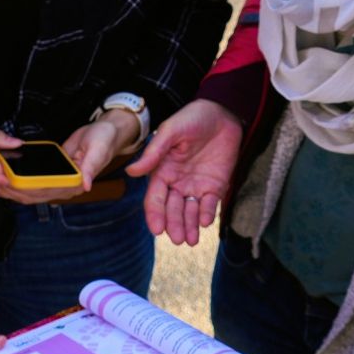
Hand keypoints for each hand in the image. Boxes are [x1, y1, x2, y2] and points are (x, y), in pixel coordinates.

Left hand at [0, 113, 132, 205]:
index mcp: (73, 185)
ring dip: (5, 187)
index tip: (3, 180)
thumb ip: (90, 168)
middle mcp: (62, 189)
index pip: (42, 192)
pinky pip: (27, 183)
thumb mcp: (97, 150)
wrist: (106, 132)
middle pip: (29, 194)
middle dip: (6, 187)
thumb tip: (85, 185)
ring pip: (25, 192)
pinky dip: (11, 183)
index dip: (21, 188)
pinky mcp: (48, 175)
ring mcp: (54, 183)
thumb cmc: (103, 140)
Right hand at [127, 98, 242, 245]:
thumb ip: (154, 152)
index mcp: (162, 171)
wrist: (222, 113)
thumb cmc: (192, 118)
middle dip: (174, 225)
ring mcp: (196, 185)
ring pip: (190, 212)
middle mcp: (177, 182)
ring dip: (189, 226)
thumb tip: (131, 171)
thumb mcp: (171, 132)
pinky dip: (207, 214)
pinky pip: (210, 204)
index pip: (155, 198)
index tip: (157, 230)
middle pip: (172, 209)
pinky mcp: (215, 186)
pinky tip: (205, 222)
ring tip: (190, 240)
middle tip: (177, 239)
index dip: (155, 214)